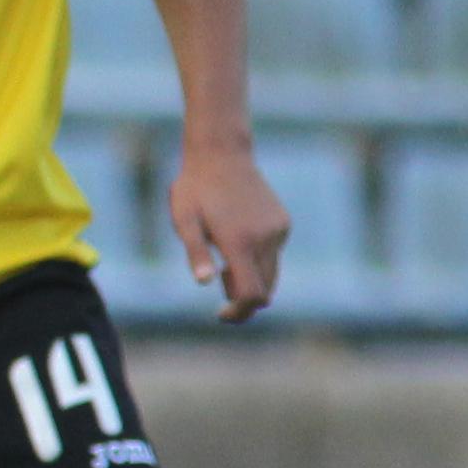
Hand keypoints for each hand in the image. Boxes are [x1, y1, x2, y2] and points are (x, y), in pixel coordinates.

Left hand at [170, 138, 289, 324]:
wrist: (221, 154)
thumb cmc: (195, 189)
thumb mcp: (184, 221)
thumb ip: (195, 253)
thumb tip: (205, 282)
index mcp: (240, 242)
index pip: (251, 294)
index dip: (239, 312)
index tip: (221, 314)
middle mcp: (265, 238)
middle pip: (266, 290)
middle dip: (244, 299)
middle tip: (221, 290)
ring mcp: (278, 230)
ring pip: (272, 273)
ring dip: (252, 279)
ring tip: (225, 261)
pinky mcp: (282, 223)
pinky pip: (274, 253)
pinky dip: (259, 259)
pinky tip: (237, 238)